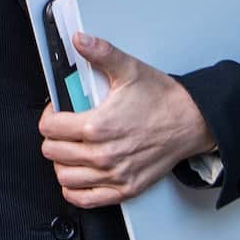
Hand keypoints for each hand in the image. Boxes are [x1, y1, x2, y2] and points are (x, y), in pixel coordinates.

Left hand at [37, 32, 215, 208]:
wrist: (192, 121)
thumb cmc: (163, 99)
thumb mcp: (129, 69)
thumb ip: (101, 53)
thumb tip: (81, 40)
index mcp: (99, 125)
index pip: (50, 128)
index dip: (48, 115)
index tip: (56, 111)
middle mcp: (104, 154)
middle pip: (53, 152)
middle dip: (52, 137)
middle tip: (62, 127)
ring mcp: (114, 175)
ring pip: (65, 177)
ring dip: (60, 162)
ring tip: (68, 148)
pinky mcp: (126, 189)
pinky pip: (86, 199)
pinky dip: (74, 190)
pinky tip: (76, 175)